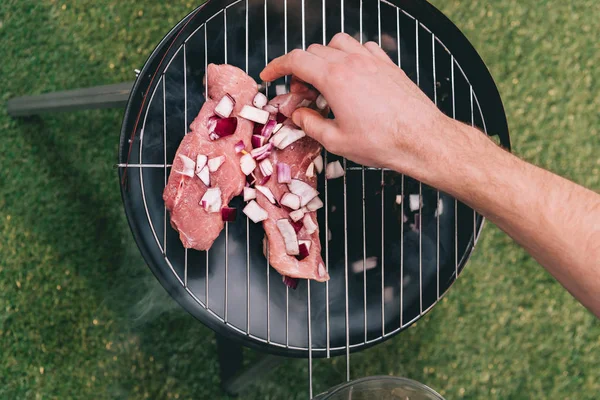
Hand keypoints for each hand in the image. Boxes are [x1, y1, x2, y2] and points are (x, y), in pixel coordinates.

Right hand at [260, 32, 463, 187]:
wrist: (421, 139)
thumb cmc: (382, 142)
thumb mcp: (336, 141)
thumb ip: (310, 124)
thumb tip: (299, 116)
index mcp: (335, 79)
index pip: (295, 60)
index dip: (277, 67)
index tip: (270, 76)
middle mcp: (353, 62)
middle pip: (313, 51)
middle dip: (300, 70)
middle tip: (302, 95)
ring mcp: (372, 60)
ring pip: (338, 43)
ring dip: (325, 58)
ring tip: (326, 83)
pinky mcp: (388, 65)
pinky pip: (363, 48)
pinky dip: (350, 56)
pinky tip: (352, 77)